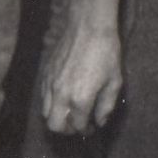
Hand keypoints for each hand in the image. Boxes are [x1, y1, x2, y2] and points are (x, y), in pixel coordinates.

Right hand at [39, 8, 123, 135]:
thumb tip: (99, 121)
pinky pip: (42, 97)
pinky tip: (62, 97)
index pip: (78, 126)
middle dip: (67, 130)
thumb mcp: (114, 81)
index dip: (86, 130)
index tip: (92, 127)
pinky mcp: (45, 74)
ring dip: (57, 117)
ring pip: (45, 113)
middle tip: (78, 124)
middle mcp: (61, 95)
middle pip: (55, 126)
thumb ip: (106, 106)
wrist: (88, 27)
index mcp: (80, 99)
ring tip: (69, 112)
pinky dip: (51, 103)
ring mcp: (50, 84)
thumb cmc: (106, 53)